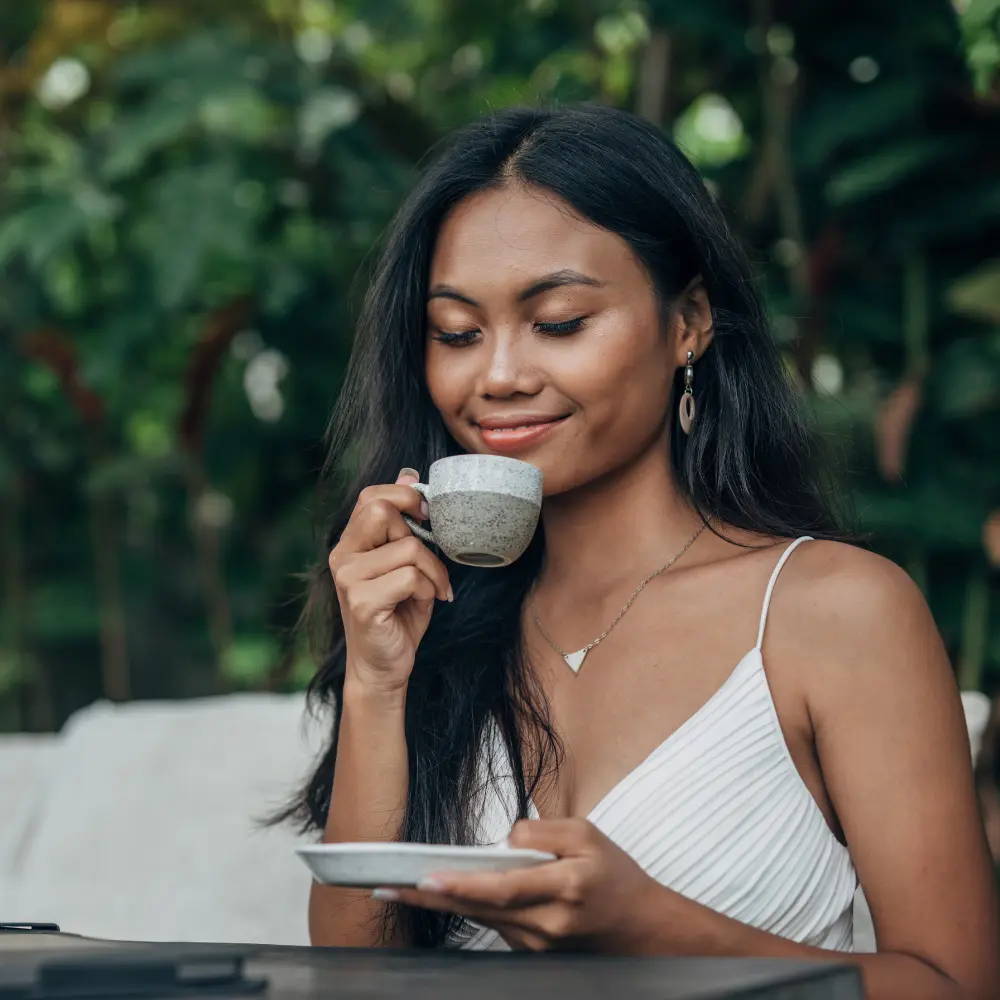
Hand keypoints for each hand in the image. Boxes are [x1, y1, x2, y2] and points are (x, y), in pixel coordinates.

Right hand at [330, 470, 451, 695]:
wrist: (383, 667)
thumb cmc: (398, 614)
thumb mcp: (404, 563)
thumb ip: (404, 522)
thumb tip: (409, 473)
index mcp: (350, 544)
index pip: (371, 496)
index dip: (404, 496)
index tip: (427, 518)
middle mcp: (342, 556)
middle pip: (385, 511)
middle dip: (420, 537)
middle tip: (428, 565)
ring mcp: (348, 578)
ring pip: (409, 548)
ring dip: (434, 570)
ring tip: (433, 590)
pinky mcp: (361, 601)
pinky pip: (411, 576)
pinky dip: (430, 589)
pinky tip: (426, 603)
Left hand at [381, 819, 665, 951]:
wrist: (640, 927)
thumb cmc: (614, 875)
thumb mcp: (587, 834)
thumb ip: (542, 832)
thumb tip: (503, 841)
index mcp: (565, 887)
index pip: (503, 887)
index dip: (462, 885)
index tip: (427, 877)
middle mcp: (548, 923)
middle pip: (480, 908)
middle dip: (430, 896)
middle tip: (387, 886)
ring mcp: (538, 943)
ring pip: (481, 918)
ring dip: (441, 902)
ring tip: (401, 887)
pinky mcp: (532, 951)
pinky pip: (494, 925)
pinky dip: (468, 908)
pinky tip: (442, 894)